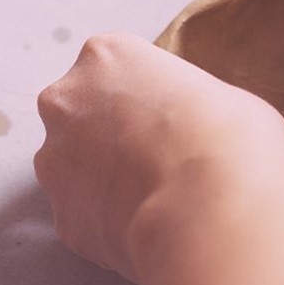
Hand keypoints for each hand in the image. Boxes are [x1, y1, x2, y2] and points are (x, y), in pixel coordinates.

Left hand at [35, 32, 283, 282]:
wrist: (210, 210)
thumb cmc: (230, 139)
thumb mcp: (223, 95)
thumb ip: (185, 102)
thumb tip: (187, 126)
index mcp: (105, 54)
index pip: (115, 66)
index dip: (144, 96)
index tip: (168, 119)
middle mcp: (65, 99)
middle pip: (80, 113)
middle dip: (109, 136)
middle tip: (155, 160)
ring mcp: (54, 159)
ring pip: (74, 168)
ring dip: (102, 181)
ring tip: (153, 201)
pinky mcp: (60, 216)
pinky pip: (82, 216)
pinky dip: (105, 225)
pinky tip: (144, 230)